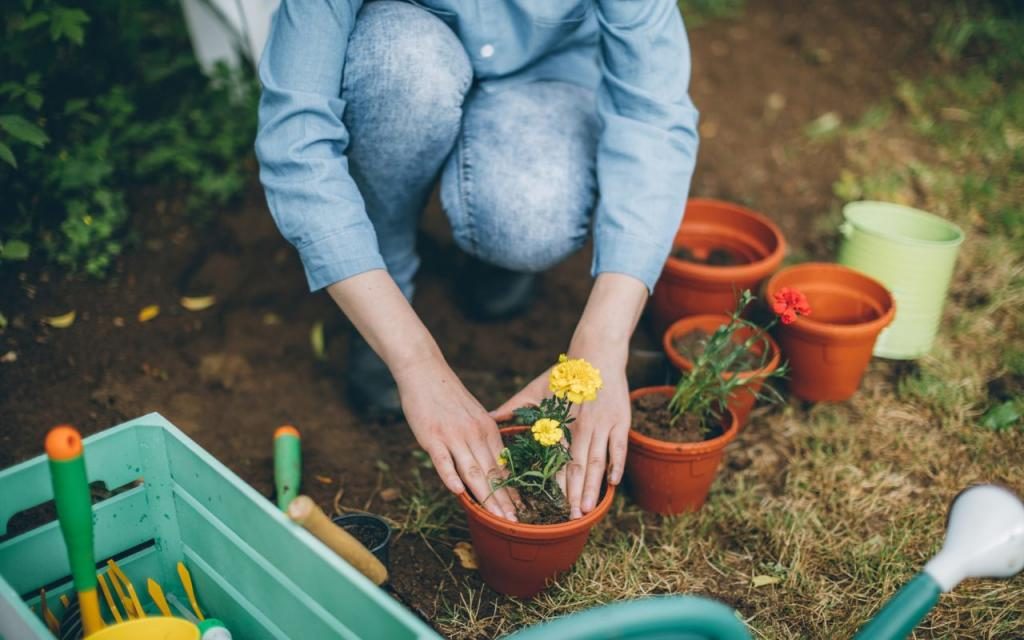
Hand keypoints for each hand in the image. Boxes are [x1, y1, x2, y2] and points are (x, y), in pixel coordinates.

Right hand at [326, 271, 518, 520]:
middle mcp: (474, 434)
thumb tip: (488, 464)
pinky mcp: (432, 436)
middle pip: (492, 473)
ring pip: (473, 470)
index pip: (503, 466)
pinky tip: (458, 492)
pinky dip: (451, 476)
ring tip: (495, 518)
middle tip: (515, 523)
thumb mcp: (473, 415)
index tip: (523, 510)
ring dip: (486, 497)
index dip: (513, 490)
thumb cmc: (448, 396)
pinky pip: (443, 460)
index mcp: (487, 430)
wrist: (425, 371)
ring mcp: (453, 436)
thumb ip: (481, 438)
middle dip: (504, 501)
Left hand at [491, 273, 645, 518]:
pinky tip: (613, 484)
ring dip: (592, 487)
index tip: (548, 505)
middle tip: (570, 519)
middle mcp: (581, 427)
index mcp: (560, 422)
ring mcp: (602, 425)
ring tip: (587, 509)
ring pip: (596, 461)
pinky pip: (619, 448)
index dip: (553, 483)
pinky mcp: (620, 421)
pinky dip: (617, 466)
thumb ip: (514, 406)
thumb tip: (489, 417)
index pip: (555, 459)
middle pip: (576, 466)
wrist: (596, 354)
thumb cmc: (563, 374)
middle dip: (573, 495)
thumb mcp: (535, 390)